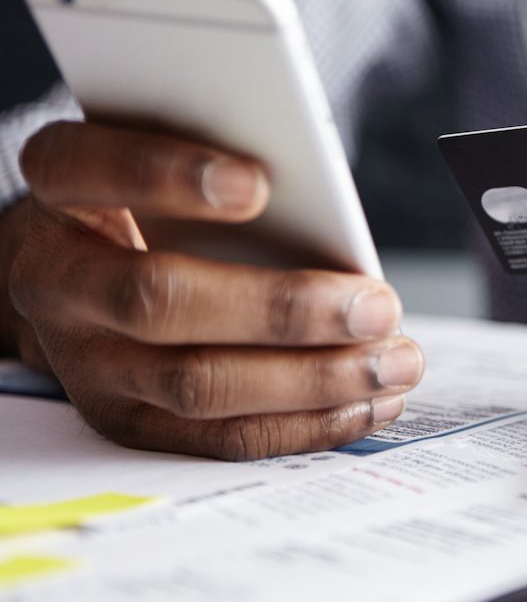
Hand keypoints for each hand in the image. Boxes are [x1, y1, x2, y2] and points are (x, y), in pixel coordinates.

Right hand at [2, 120, 423, 459]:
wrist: (76, 276)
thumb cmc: (150, 204)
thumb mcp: (167, 164)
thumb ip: (223, 169)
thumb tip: (327, 212)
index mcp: (61, 192)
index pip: (89, 169)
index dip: (167, 175)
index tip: (257, 184)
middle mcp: (58, 281)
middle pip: (158, 302)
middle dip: (281, 310)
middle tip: (376, 307)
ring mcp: (87, 363)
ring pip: (197, 386)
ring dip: (313, 379)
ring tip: (394, 362)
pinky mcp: (128, 422)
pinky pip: (220, 438)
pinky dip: (307, 424)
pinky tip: (370, 402)